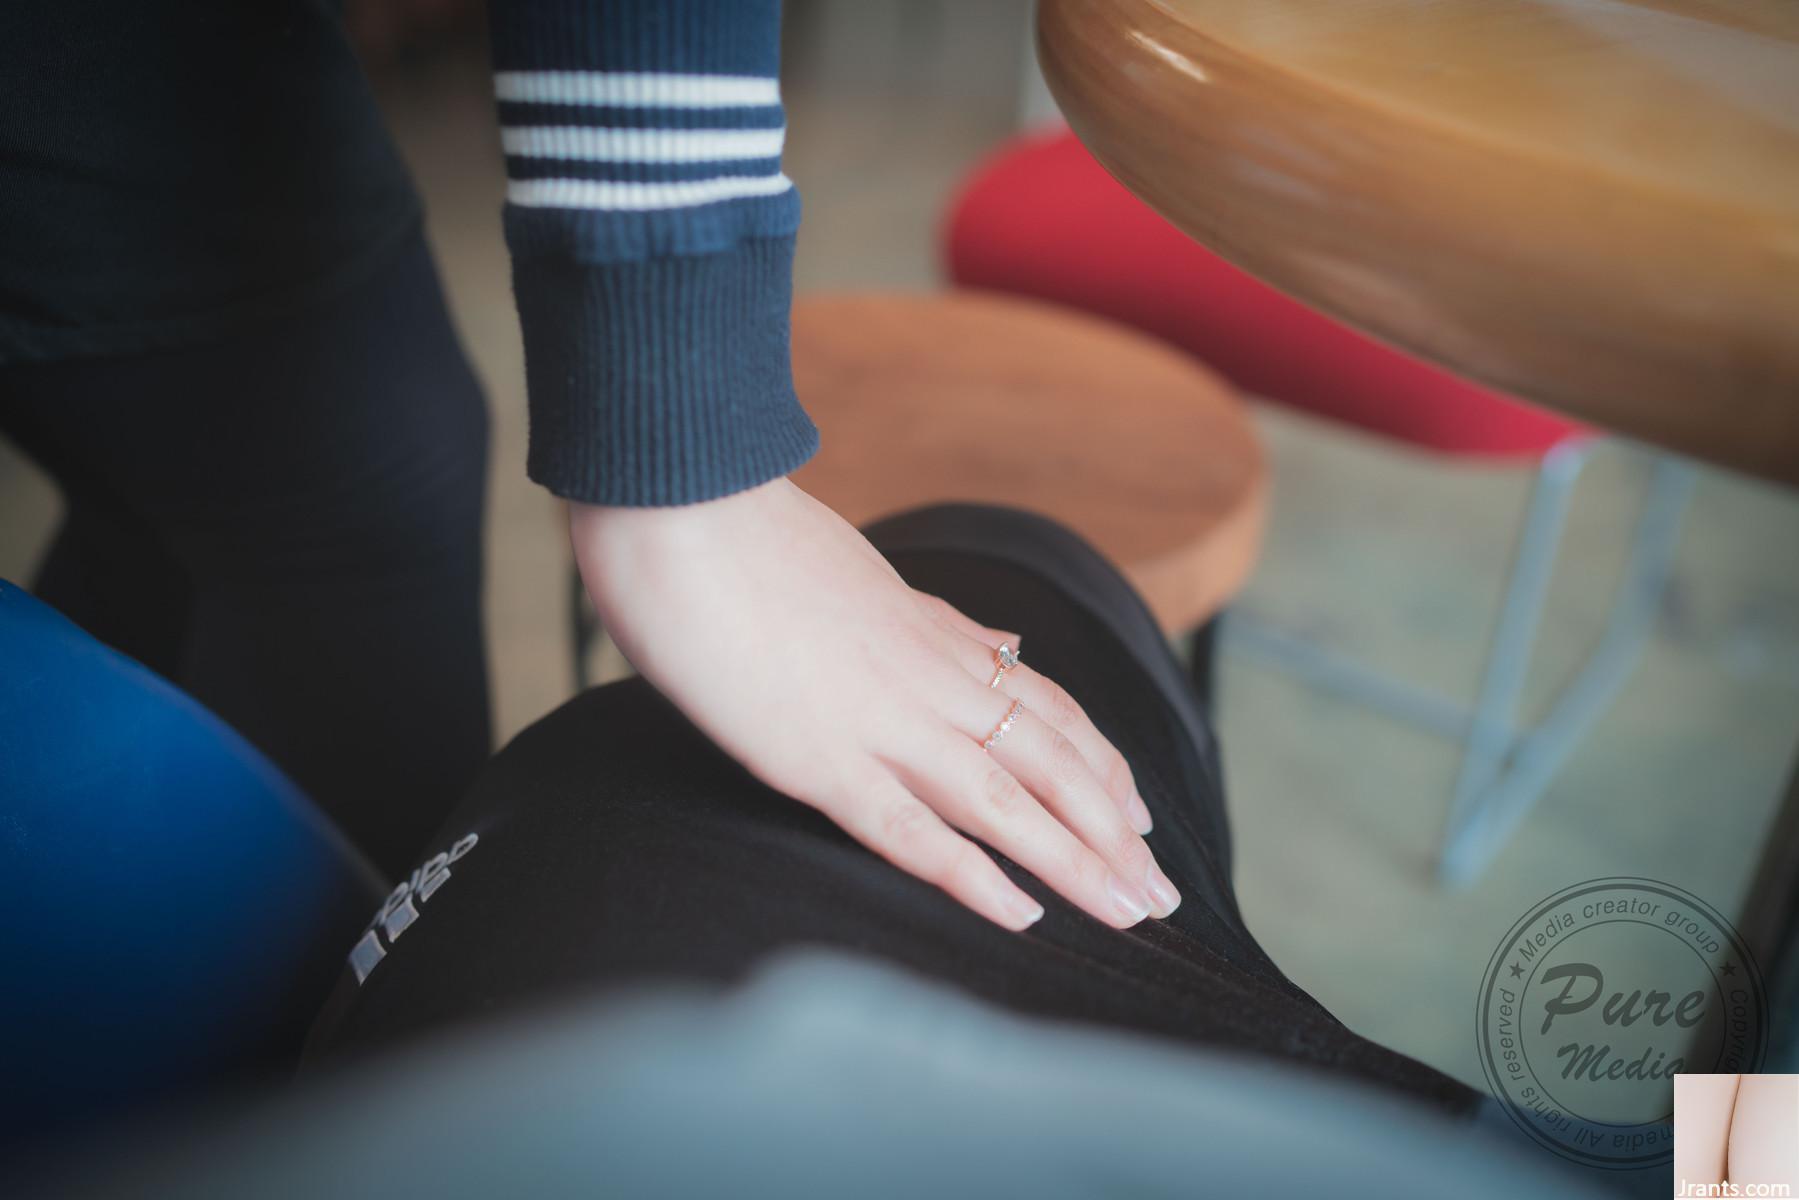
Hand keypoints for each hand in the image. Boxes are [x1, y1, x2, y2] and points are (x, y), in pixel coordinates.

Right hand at [569, 478, 1177, 930]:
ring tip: (1133, 910)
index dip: (1098, 766)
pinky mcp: (820, 758)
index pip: (1044, 707)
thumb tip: (1005, 640)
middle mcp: (928, 679)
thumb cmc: (750, 538)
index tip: (1138, 814)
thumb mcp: (867, 573)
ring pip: (1006, 801)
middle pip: (1048, 762)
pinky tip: (1023, 914)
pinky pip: (912, 830)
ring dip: (1077, 859)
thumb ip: (939, 620)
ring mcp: (881, 720)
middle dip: (1112, 831)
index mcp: (933, 635)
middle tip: (1163, 892)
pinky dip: (973, 875)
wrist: (682, 506)